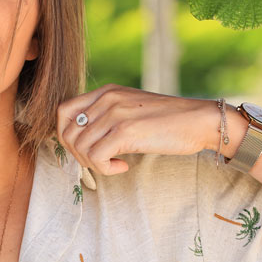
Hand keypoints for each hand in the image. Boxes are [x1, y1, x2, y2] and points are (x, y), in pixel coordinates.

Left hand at [57, 85, 221, 176]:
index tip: (86, 149)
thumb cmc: (168, 122)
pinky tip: (122, 167)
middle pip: (67, 133)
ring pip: (79, 148)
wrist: (199, 121)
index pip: (63, 112)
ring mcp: (115, 113)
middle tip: (101, 161)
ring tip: (115, 164)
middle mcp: (107, 99)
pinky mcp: (125, 131)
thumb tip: (82, 142)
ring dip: (94, 164)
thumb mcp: (131, 111)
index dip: (66, 136)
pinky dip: (105, 169)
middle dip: (79, 155)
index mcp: (106, 92)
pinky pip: (95, 158)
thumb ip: (107, 118)